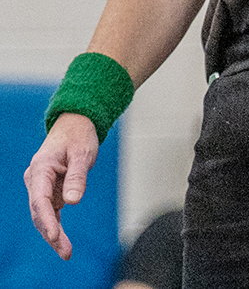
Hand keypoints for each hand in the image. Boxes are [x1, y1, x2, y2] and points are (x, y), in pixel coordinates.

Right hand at [24, 113, 99, 259]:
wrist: (75, 125)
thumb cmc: (79, 135)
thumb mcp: (82, 152)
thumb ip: (77, 176)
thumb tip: (72, 202)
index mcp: (41, 168)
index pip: (40, 199)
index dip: (46, 220)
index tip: (55, 236)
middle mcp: (36, 179)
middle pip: (39, 212)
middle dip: (51, 234)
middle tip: (66, 252)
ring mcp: (41, 186)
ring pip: (44, 215)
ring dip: (54, 234)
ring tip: (66, 252)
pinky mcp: (49, 190)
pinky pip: (50, 211)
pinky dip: (56, 225)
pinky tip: (62, 242)